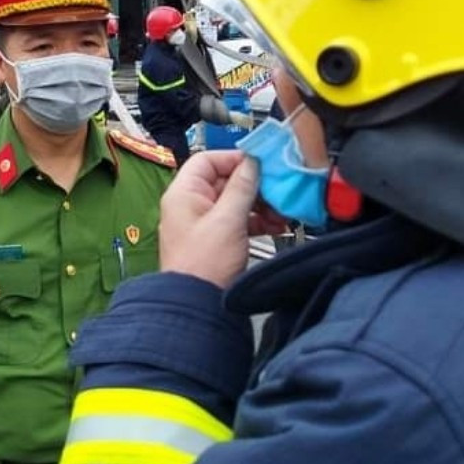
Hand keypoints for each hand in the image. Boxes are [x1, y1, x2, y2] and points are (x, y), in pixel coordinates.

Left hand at [158, 151, 276, 286]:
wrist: (198, 305)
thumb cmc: (204, 264)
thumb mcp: (228, 220)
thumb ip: (242, 187)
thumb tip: (252, 162)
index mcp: (184, 194)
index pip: (207, 160)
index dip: (234, 159)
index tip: (260, 163)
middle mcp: (190, 205)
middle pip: (224, 181)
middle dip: (254, 186)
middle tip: (276, 191)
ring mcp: (202, 223)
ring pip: (234, 201)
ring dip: (259, 205)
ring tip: (279, 214)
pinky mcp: (215, 240)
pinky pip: (237, 221)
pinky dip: (256, 221)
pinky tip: (275, 227)